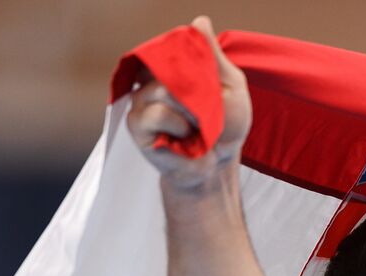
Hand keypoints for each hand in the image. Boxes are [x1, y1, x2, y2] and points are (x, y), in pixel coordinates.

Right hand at [126, 16, 252, 190]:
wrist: (217, 164)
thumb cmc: (224, 125)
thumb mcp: (230, 86)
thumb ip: (213, 56)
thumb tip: (199, 21)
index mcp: (172, 66)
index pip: (172, 45)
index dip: (190, 60)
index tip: (209, 81)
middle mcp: (151, 77)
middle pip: (171, 67)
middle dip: (200, 92)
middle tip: (210, 112)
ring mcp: (140, 99)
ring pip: (165, 91)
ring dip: (193, 113)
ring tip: (198, 128)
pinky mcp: (135, 123)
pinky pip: (159, 115)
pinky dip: (181, 129)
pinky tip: (185, 139)